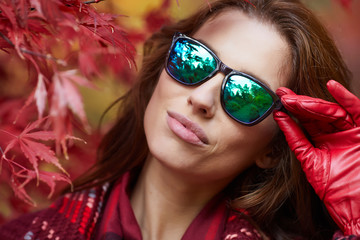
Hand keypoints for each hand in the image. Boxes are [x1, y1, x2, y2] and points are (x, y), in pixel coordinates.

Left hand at [273, 80, 359, 234]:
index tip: (277, 99)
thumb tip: (279, 118)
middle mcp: (337, 134)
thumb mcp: (310, 161)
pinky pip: (357, 111)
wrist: (355, 206)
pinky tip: (332, 86)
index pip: (306, 120)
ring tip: (294, 98)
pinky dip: (346, 98)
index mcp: (323, 141)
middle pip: (317, 113)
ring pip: (331, 111)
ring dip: (313, 103)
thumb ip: (296, 139)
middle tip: (282, 94)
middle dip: (298, 103)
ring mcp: (351, 132)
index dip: (292, 110)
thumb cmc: (334, 189)